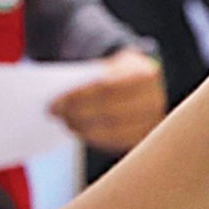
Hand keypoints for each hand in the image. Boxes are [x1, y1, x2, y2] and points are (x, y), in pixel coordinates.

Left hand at [50, 49, 166, 152]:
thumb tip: (60, 99)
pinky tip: (79, 130)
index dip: (78, 97)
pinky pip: (115, 142)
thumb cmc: (123, 72)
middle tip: (53, 112)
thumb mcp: (114, 66)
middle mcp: (154, 100)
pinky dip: (93, 138)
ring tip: (65, 121)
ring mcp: (153, 121)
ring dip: (83, 128)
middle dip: (77, 113)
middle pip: (109, 111)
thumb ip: (93, 76)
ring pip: (111, 131)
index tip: (54, 102)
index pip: (107, 88)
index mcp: (147, 75)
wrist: (150, 81)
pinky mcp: (145, 136)